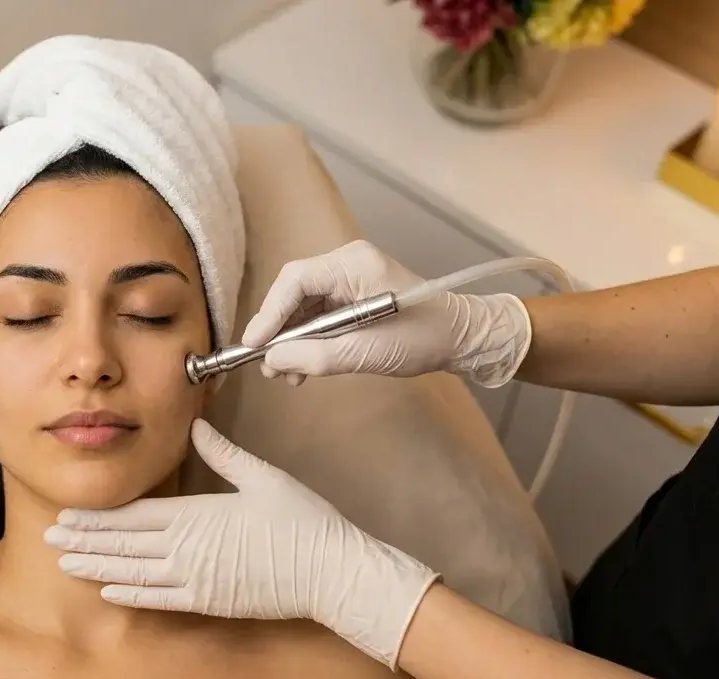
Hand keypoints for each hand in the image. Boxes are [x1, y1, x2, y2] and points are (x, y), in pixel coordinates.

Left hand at [45, 419, 438, 668]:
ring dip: (97, 567)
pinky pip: (159, 599)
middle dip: (84, 540)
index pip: (134, 515)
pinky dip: (130, 595)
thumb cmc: (303, 522)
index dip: (97, 516)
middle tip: (49, 537)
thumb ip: (224, 454)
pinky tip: (108, 591)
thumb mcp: (263, 478)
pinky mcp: (208, 601)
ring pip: (133, 573)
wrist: (331, 573)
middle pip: (124, 544)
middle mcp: (187, 548)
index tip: (67, 513)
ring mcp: (195, 579)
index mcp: (197, 514)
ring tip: (65, 564)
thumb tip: (198, 425)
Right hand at [241, 240, 531, 387]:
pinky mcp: (350, 297)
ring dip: (291, 340)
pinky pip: (317, 315)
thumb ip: (317, 356)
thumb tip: (273, 360)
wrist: (464, 338)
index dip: (270, 313)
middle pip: (293, 292)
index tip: (254, 345)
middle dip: (278, 330)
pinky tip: (303, 367)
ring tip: (286, 374)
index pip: (295, 280)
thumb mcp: (369, 352)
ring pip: (301, 307)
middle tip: (268, 365)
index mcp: (354, 264)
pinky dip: (306, 341)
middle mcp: (347, 264)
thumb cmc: (425, 338)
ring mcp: (348, 280)